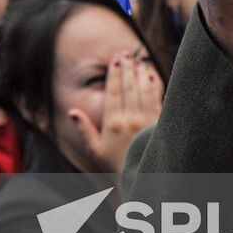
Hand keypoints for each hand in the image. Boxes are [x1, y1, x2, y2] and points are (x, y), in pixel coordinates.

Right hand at [69, 55, 163, 175]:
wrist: (142, 177)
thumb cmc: (116, 164)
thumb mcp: (95, 149)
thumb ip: (84, 129)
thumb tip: (72, 111)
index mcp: (113, 123)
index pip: (113, 92)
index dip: (114, 74)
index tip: (115, 60)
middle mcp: (130, 120)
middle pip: (128, 88)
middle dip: (127, 69)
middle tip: (125, 54)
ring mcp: (146, 121)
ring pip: (143, 91)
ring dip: (140, 74)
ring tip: (138, 61)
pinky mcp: (159, 124)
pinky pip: (158, 100)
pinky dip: (155, 86)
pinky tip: (152, 75)